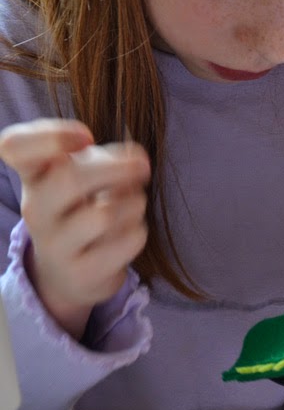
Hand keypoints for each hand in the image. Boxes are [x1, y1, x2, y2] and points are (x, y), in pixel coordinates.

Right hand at [0, 119, 149, 339]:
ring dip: (133, 203)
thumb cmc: (79, 210)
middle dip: (115, 168)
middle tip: (142, 165)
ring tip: (133, 205)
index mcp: (33, 176)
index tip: (86, 136)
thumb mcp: (80, 176)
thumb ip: (102, 158)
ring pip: (104, 215)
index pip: (15, 147)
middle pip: (69, 179)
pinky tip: (130, 232)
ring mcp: (54, 245)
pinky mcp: (81, 273)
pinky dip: (138, 231)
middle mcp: (35, 210)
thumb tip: (136, 158)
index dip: (48, 136)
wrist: (69, 273)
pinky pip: (124, 242)